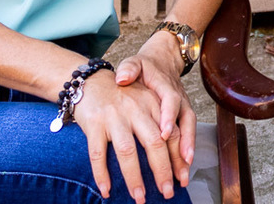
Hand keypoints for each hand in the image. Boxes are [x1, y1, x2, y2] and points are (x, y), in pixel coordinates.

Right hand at [75, 70, 184, 201]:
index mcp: (153, 104)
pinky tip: (106, 190)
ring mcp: (114, 116)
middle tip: (167, 192)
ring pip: (127, 151)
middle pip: (154, 143)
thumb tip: (179, 158)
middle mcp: (136, 109)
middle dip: (162, 171)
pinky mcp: (94, 123)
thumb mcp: (146, 101)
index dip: (179, 156)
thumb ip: (161, 123)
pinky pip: (98, 153)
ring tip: (139, 197)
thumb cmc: (123, 97)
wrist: (91, 81)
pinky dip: (101, 174)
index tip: (182, 177)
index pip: (171, 132)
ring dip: (134, 178)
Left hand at [115, 32, 195, 186]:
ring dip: (188, 150)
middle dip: (185, 142)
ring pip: (189, 129)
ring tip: (184, 171)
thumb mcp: (134, 62)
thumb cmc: (145, 66)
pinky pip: (187, 133)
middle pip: (186, 119)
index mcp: (165, 85)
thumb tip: (122, 77)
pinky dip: (186, 150)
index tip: (164, 133)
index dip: (169, 117)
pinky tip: (183, 168)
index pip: (170, 100)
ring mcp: (182, 106)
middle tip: (181, 161)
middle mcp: (178, 97)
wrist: (162, 60)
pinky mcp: (182, 115)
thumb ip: (129, 68)